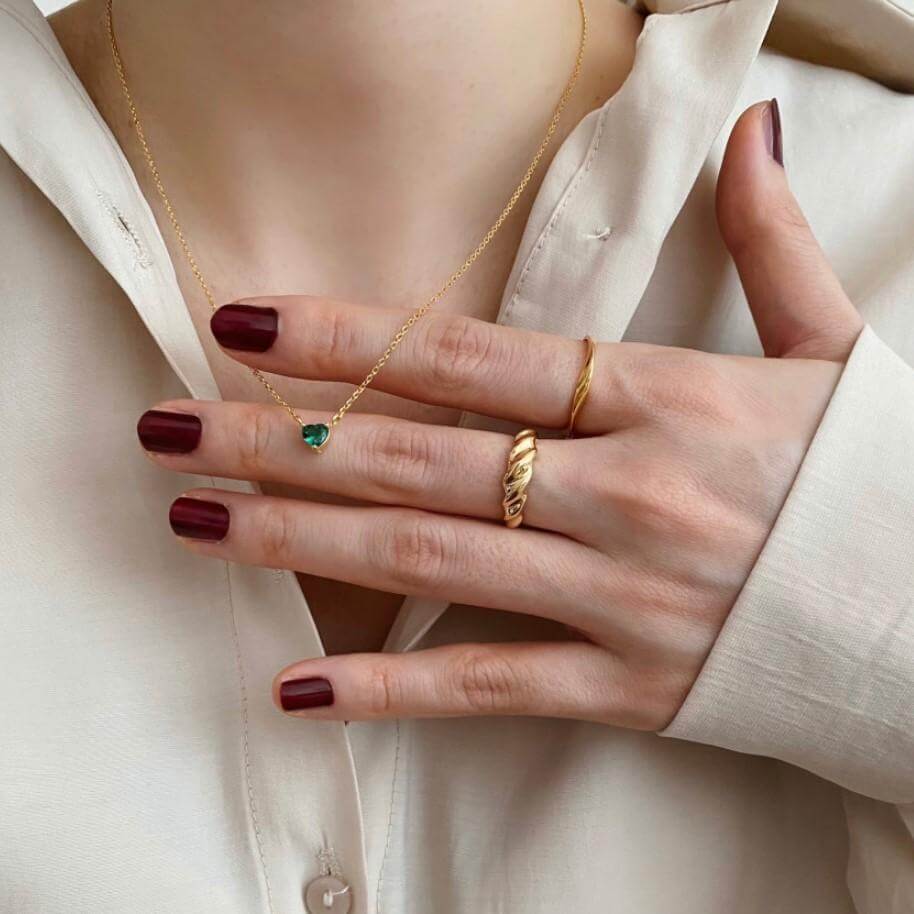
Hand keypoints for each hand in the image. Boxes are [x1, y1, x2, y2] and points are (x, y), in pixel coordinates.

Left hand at [138, 101, 862, 727]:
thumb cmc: (882, 482)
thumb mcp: (836, 348)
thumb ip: (773, 242)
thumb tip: (752, 133)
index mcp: (667, 399)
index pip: (471, 357)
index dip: (353, 339)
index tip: (247, 321)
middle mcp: (626, 492)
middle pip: (417, 457)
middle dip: (280, 441)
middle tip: (168, 431)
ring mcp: (623, 596)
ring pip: (432, 562)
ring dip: (302, 545)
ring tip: (199, 526)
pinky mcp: (633, 685)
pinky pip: (491, 686)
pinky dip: (391, 692)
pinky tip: (297, 687)